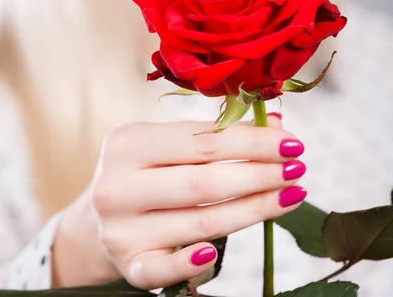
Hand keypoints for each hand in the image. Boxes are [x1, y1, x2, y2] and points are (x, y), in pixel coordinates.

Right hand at [52, 115, 305, 288]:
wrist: (96, 220)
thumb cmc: (145, 172)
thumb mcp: (168, 144)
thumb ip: (215, 135)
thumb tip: (277, 126)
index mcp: (128, 142)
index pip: (203, 141)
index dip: (253, 143)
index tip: (293, 142)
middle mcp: (118, 185)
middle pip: (204, 182)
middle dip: (260, 175)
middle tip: (298, 169)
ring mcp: (120, 229)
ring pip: (201, 222)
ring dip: (254, 210)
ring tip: (291, 196)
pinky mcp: (129, 265)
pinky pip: (168, 269)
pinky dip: (195, 261)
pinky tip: (218, 252)